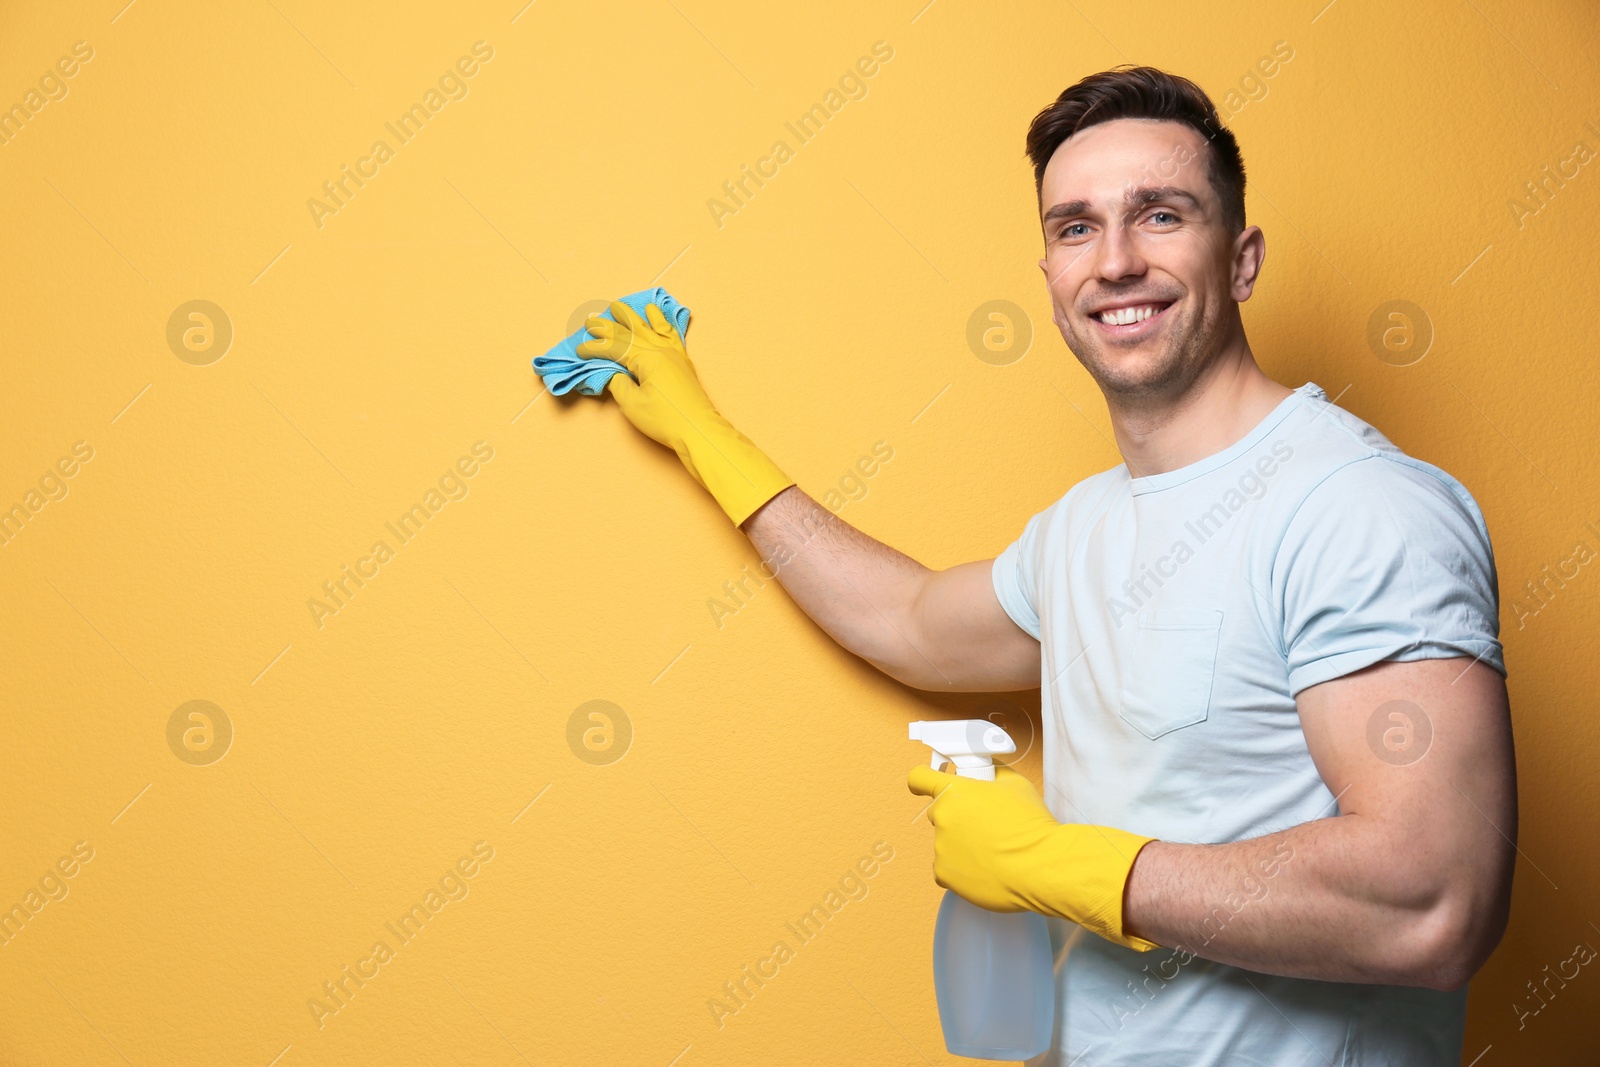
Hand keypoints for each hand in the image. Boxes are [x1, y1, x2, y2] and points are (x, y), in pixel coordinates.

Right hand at [576, 301, 711, 455]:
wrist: (699, 430)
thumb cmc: (665, 420)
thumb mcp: (633, 405)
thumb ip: (619, 385)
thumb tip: (614, 373)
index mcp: (646, 359)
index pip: (615, 348)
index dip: (595, 348)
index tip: (580, 350)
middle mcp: (660, 350)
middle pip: (630, 332)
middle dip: (608, 326)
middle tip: (590, 319)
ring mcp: (673, 353)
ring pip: (649, 327)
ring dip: (632, 316)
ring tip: (618, 306)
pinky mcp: (682, 361)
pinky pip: (670, 333)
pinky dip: (660, 320)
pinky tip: (654, 312)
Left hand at [908, 764, 1159, 949]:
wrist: (1045, 867)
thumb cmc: (1036, 823)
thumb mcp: (1016, 788)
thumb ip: (993, 780)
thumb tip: (987, 774)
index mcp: (955, 792)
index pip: (920, 778)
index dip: (923, 779)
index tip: (926, 781)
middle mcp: (943, 821)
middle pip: (940, 814)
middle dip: (959, 818)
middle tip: (986, 826)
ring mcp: (944, 852)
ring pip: (950, 846)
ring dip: (966, 847)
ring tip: (998, 853)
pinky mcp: (950, 879)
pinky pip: (956, 872)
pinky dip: (970, 872)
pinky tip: (993, 872)